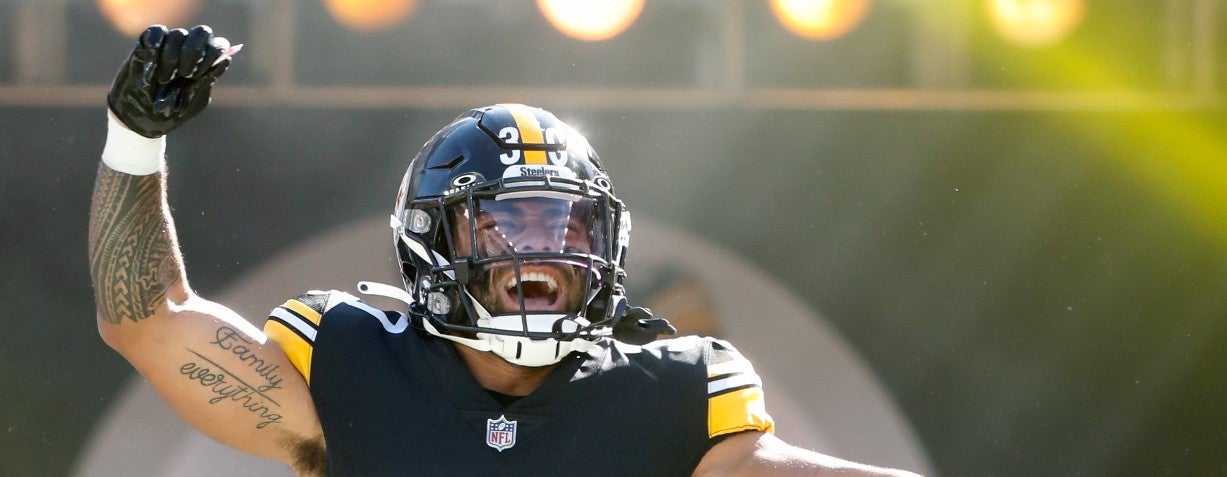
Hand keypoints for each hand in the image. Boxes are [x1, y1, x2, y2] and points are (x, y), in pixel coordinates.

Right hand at [107, 25, 235, 137]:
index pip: (219, 45)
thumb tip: (226, 60)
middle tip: (185, 74)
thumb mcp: (192, 100)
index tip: (198, 74)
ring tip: (163, 80)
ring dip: (171, 58)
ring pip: (178, 34)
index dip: (212, 54)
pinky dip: (155, 44)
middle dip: (194, 51)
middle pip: (202, 32)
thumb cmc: (170, 111)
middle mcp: (190, 50)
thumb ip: (206, 81)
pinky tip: (151, 62)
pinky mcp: (148, 44)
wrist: (140, 116)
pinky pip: (156, 32)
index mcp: (205, 63)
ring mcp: (169, 45)